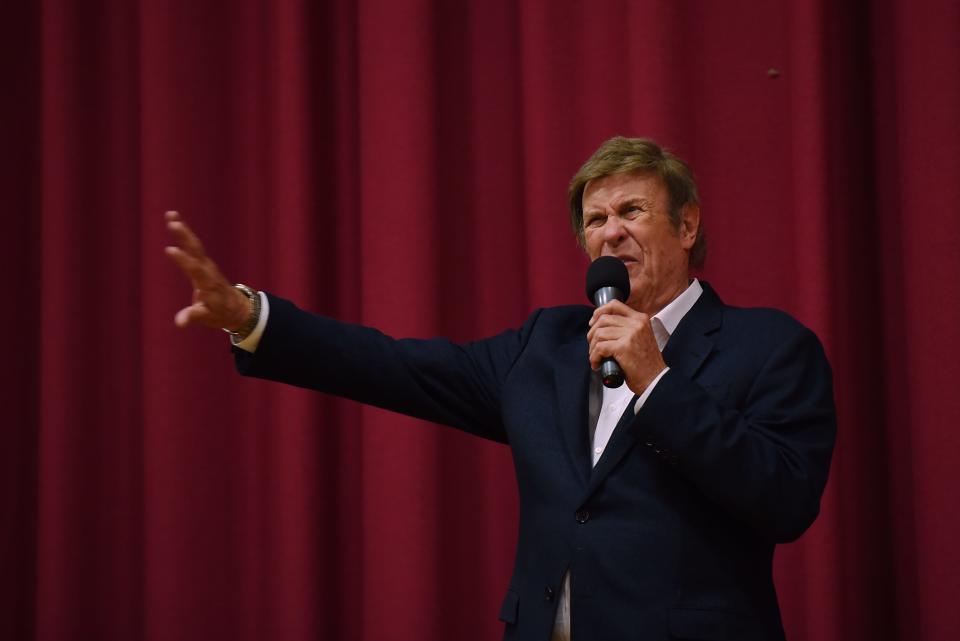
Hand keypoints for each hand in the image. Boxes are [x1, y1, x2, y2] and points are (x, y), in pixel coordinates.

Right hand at [164, 210, 251, 330]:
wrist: (236, 307)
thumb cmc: (220, 313)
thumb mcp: (208, 317)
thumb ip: (194, 316)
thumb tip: (180, 322)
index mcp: (208, 284)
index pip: (195, 270)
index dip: (183, 260)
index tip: (170, 250)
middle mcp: (207, 270)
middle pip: (196, 251)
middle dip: (185, 237)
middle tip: (173, 223)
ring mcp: (206, 264)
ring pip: (194, 244)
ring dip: (183, 230)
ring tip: (171, 214)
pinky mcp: (202, 262)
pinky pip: (192, 245)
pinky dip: (184, 233)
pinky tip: (174, 220)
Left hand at [587, 300, 665, 394]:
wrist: (655, 380)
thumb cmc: (646, 363)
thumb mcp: (640, 338)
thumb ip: (626, 329)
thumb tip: (601, 326)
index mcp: (640, 319)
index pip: (614, 305)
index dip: (599, 312)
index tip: (592, 323)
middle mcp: (636, 323)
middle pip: (603, 319)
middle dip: (592, 333)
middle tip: (593, 346)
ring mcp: (630, 334)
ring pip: (599, 334)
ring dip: (592, 348)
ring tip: (596, 358)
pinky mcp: (623, 347)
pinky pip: (599, 348)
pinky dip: (594, 357)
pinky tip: (597, 364)